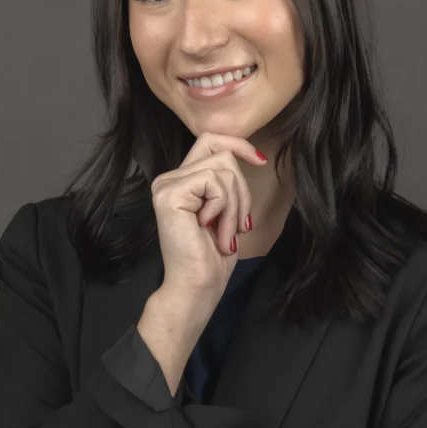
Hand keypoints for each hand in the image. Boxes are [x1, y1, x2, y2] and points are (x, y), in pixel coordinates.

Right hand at [151, 131, 267, 294]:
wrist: (196, 286)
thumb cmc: (212, 256)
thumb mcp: (227, 210)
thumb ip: (227, 182)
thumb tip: (252, 156)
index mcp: (180, 181)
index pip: (210, 141)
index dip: (238, 145)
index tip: (260, 161)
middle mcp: (168, 179)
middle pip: (222, 156)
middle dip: (242, 191)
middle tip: (238, 226)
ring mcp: (166, 185)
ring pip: (223, 169)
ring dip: (235, 205)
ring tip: (226, 233)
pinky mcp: (170, 193)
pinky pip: (214, 182)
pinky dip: (223, 207)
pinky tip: (210, 227)